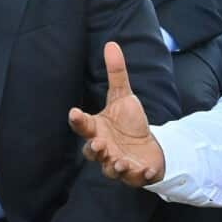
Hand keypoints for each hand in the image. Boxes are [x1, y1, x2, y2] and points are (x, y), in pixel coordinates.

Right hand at [68, 42, 165, 186]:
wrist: (148, 146)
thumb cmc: (129, 122)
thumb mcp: (123, 95)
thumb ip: (116, 73)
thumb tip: (111, 43)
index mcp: (97, 129)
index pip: (83, 125)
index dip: (78, 120)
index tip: (74, 112)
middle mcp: (104, 148)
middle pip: (92, 152)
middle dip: (95, 149)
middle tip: (99, 144)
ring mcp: (117, 163)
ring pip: (110, 169)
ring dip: (113, 166)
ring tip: (119, 161)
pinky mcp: (133, 174)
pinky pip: (134, 178)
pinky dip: (140, 175)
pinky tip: (146, 170)